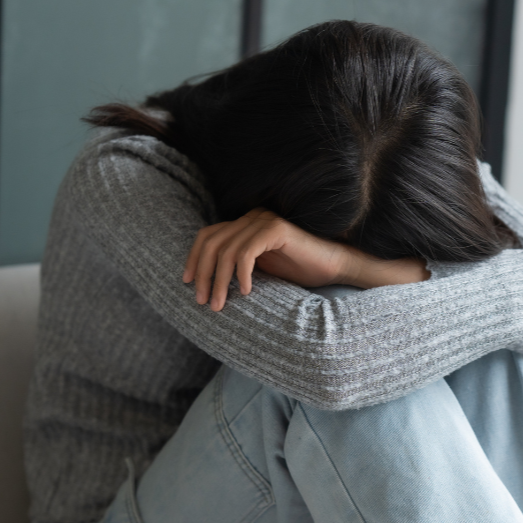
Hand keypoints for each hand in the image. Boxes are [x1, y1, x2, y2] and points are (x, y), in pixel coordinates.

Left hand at [183, 208, 427, 310]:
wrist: (334, 267)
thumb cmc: (300, 272)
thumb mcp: (260, 271)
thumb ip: (237, 269)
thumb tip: (206, 284)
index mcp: (244, 225)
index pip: (207, 236)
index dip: (193, 258)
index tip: (188, 284)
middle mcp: (251, 217)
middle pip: (211, 242)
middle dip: (202, 274)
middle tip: (202, 301)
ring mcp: (264, 221)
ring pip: (226, 250)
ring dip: (218, 280)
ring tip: (219, 304)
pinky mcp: (276, 230)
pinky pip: (246, 252)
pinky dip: (241, 274)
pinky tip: (246, 292)